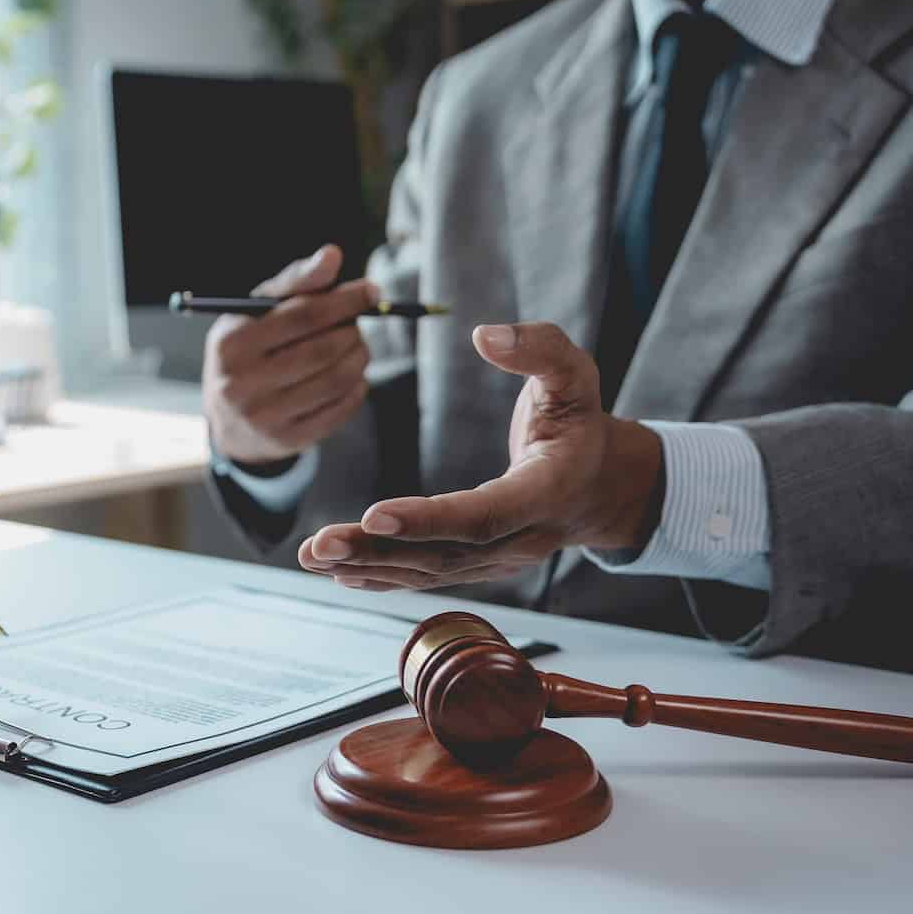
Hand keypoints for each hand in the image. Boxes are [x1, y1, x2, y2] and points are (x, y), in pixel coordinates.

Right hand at [202, 244, 377, 465]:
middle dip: (353, 331)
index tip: (372, 291)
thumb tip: (332, 255)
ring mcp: (264, 417)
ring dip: (359, 358)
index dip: (345, 301)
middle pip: (323, 350)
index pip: (302, 315)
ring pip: (335, 380)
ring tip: (358, 347)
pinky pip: (338, 410)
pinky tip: (352, 376)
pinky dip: (357, 388)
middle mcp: (241, 383)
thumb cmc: (249, 349)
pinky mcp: (286, 440)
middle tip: (360, 324)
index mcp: (232, 343)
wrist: (230, 420)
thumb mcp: (258, 312)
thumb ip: (295, 283)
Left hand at [298, 321, 664, 590]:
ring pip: (430, 571)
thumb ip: (538, 348)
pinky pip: (428, 577)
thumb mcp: (575, 374)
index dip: (429, 519)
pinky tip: (340, 574)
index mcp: (548, 490)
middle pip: (445, 553)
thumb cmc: (579, 421)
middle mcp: (525, 538)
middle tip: (321, 543)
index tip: (373, 514)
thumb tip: (486, 335)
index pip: (485, 514)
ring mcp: (501, 561)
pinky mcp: (480, 567)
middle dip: (378, 550)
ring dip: (368, 567)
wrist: (599, 485)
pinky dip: (382, 577)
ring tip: (312, 556)